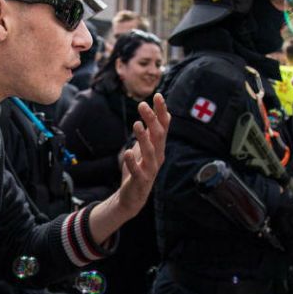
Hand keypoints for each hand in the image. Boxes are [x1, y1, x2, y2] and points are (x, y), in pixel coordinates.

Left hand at [117, 93, 169, 218]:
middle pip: (159, 135)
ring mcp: (150, 169)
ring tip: (136, 124)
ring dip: (143, 137)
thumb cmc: (139, 169)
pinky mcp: (140, 181)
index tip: (158, 95)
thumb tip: (158, 112)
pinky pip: (138, 170)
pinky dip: (134, 161)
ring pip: (150, 151)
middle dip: (152, 119)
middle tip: (142, 105)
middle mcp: (158, 156)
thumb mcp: (145, 148)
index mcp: (159, 147)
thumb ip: (151, 132)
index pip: (164, 126)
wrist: (133, 197)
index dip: (162, 111)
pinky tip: (128, 152)